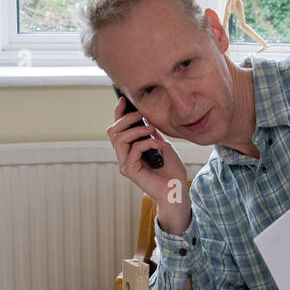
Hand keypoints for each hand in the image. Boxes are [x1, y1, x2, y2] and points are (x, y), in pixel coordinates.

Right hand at [107, 97, 188, 213]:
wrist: (177, 189)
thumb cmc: (172, 171)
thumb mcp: (163, 145)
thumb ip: (152, 134)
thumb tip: (145, 120)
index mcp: (130, 149)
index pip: (118, 128)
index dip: (119, 113)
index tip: (125, 100)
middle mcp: (124, 156)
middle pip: (113, 131)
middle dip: (126, 119)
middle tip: (142, 115)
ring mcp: (125, 164)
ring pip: (119, 139)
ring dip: (136, 130)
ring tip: (151, 129)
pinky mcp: (130, 171)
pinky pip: (133, 150)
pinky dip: (147, 143)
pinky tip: (159, 146)